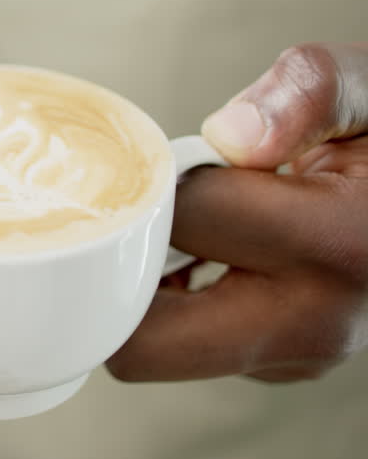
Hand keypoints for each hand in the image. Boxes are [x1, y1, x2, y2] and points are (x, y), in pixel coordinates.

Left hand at [107, 44, 367, 382]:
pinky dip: (174, 302)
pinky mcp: (282, 364)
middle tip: (138, 212)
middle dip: (121, 273)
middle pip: (146, 343)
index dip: (158, 180)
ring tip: (186, 226)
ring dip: (145, 289)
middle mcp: (318, 321)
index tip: (168, 159)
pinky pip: (188, 347)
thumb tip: (231, 135)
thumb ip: (308, 93)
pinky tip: (202, 250)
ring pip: (157, 352)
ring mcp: (299, 356)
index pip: (184, 220)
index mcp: (338, 243)